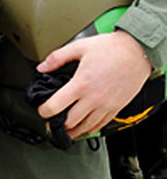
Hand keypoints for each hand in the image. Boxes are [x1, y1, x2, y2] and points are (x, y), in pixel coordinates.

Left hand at [34, 31, 151, 138]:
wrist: (136, 52)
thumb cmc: (111, 48)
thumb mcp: (79, 47)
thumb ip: (57, 58)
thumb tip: (42, 67)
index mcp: (81, 84)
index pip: (57, 105)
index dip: (45, 111)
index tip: (42, 111)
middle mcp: (93, 98)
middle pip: (71, 121)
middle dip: (58, 125)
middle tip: (51, 124)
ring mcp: (106, 105)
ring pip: (86, 126)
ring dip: (74, 131)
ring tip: (66, 131)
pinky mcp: (116, 108)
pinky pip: (102, 124)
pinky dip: (91, 129)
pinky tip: (86, 128)